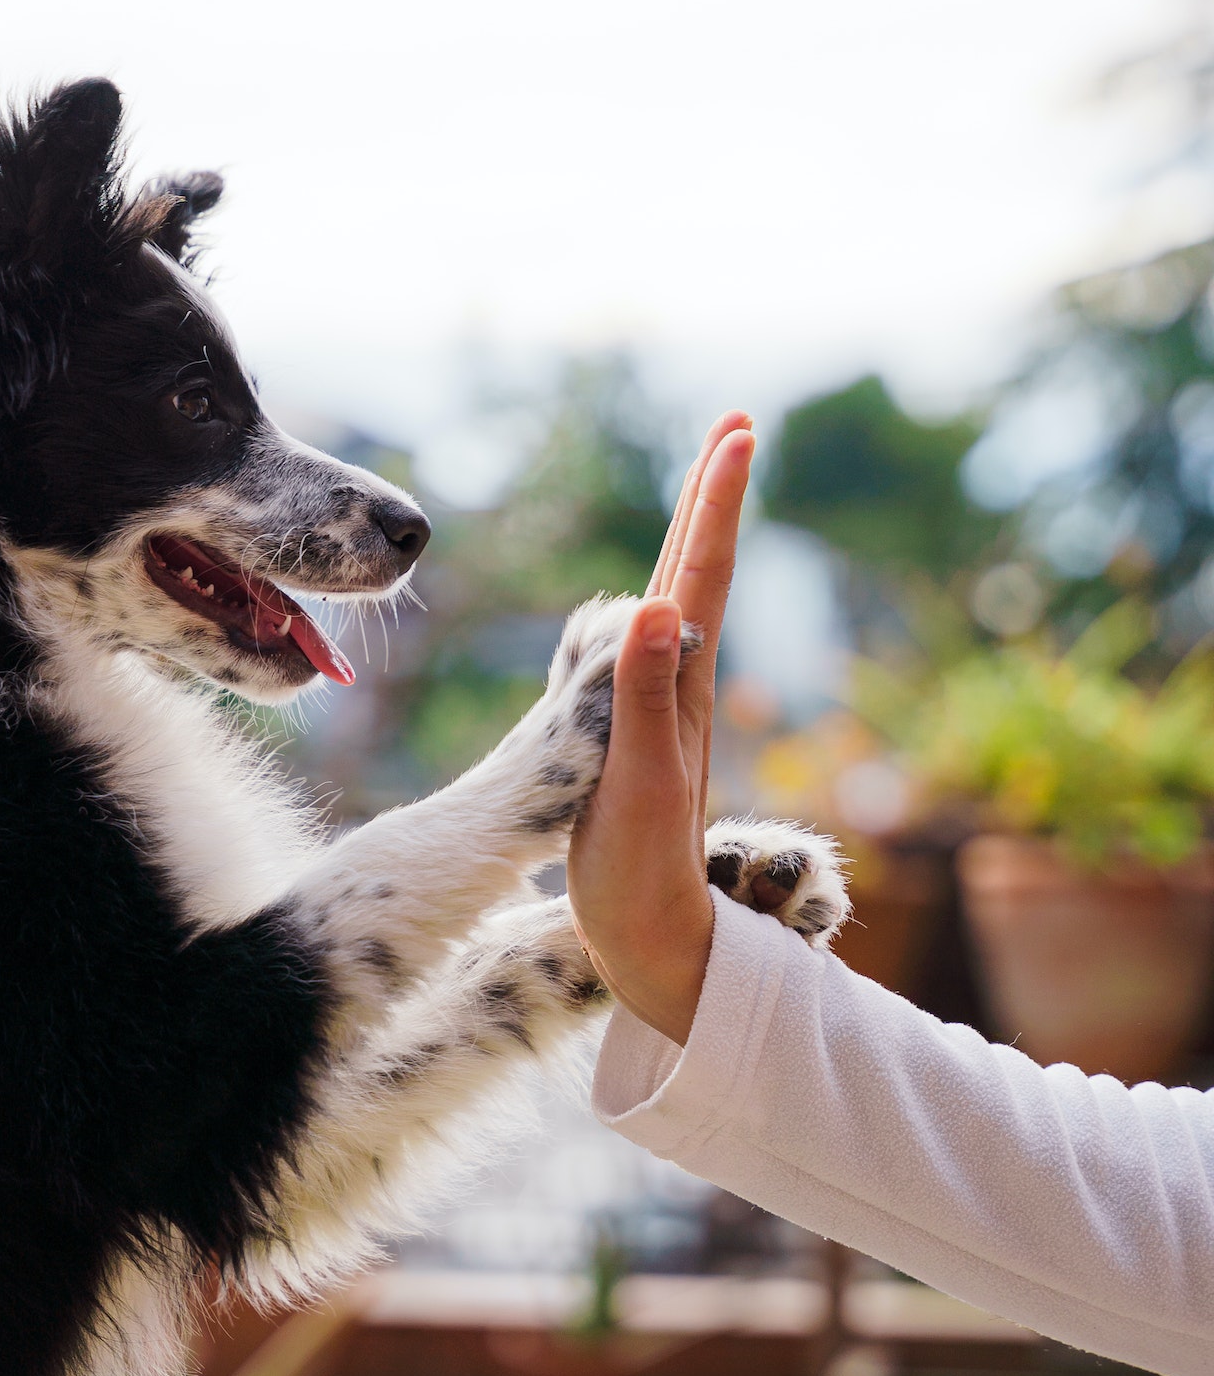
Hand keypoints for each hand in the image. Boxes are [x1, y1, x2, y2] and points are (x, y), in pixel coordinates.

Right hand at [566, 411, 754, 1043]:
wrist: (655, 945)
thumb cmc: (642, 876)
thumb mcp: (640, 785)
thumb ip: (644, 698)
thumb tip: (658, 605)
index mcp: (680, 691)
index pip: (698, 578)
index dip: (714, 505)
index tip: (737, 434)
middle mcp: (679, 691)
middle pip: (697, 577)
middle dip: (711, 502)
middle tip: (735, 430)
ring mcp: (662, 716)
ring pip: (678, 608)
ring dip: (690, 545)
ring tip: (701, 494)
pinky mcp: (638, 742)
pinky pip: (647, 653)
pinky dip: (652, 609)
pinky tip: (649, 608)